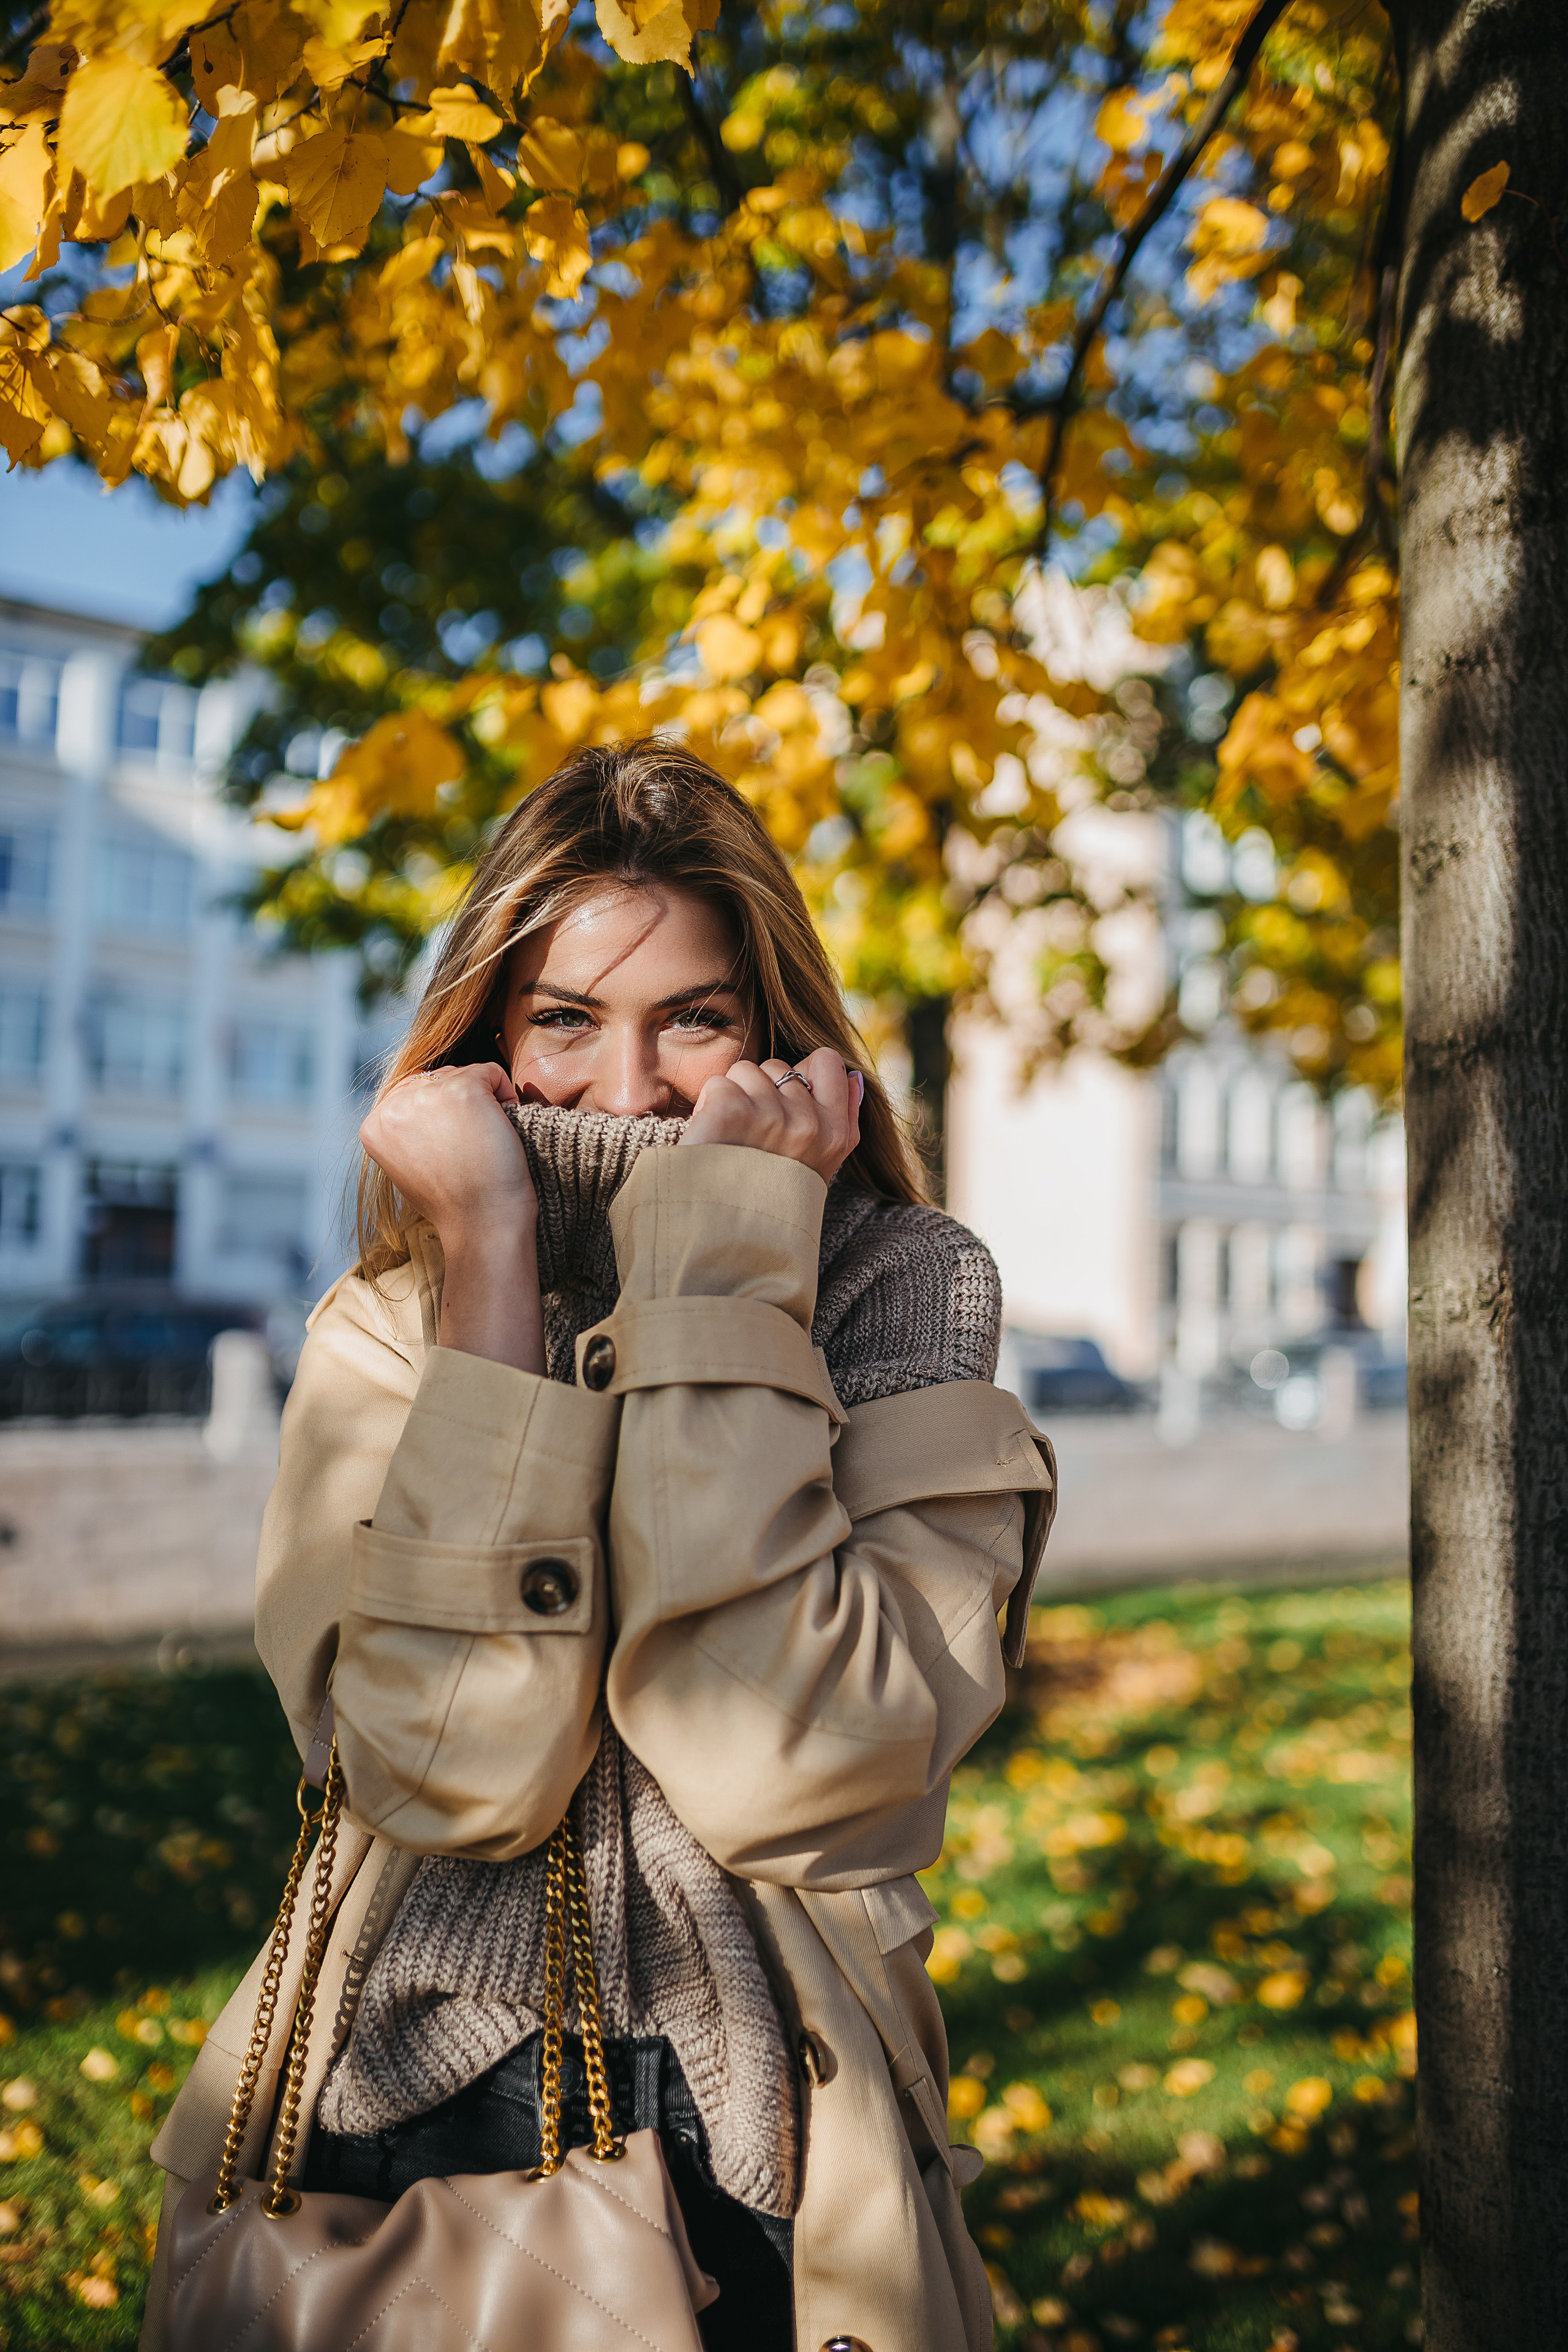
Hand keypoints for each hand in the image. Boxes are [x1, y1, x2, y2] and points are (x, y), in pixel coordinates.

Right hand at [359, 1062, 535, 1251]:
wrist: (481, 1223)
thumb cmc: (452, 1202)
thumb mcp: (408, 1165)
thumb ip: (405, 1130)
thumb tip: (421, 1101)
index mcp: (373, 1125)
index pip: (410, 1093)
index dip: (439, 1116)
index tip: (451, 1149)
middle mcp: (393, 1105)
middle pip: (435, 1080)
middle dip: (459, 1106)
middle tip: (470, 1148)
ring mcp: (427, 1094)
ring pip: (462, 1075)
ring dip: (482, 1100)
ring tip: (484, 1142)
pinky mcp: (462, 1089)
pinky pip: (491, 1073)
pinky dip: (504, 1093)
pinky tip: (502, 1127)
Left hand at [679, 1047, 863, 1186]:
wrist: (727, 1241)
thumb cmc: (772, 1200)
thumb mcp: (822, 1165)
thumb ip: (843, 1118)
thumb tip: (855, 1079)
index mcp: (835, 1135)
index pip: (827, 1063)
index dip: (801, 1075)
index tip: (786, 1105)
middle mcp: (808, 1124)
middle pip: (777, 1067)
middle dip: (760, 1093)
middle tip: (752, 1138)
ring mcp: (771, 1117)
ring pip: (745, 1072)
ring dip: (732, 1098)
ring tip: (731, 1140)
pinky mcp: (732, 1113)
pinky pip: (718, 1084)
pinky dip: (707, 1108)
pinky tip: (712, 1139)